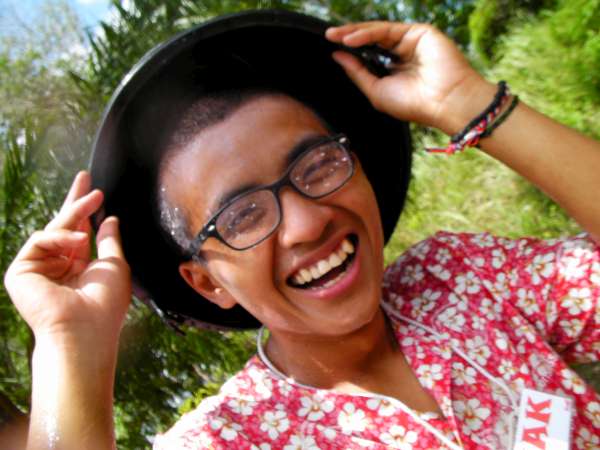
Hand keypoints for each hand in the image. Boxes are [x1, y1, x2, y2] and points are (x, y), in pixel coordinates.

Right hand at [4, 171, 130, 345]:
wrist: (86, 329)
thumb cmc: (105, 303)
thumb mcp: (114, 265)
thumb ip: (109, 241)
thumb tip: (109, 218)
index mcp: (77, 267)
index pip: (78, 233)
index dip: (84, 211)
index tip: (94, 190)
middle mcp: (56, 267)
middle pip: (61, 226)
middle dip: (74, 201)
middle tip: (86, 176)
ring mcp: (38, 269)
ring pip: (53, 229)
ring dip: (75, 214)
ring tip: (94, 203)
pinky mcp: (20, 272)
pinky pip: (39, 240)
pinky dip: (60, 236)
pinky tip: (78, 240)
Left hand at [325, 21, 491, 132]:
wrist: (444, 102)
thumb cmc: (414, 104)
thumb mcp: (376, 91)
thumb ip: (357, 72)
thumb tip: (338, 56)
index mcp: (393, 69)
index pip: (368, 54)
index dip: (350, 50)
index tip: (331, 47)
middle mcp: (401, 53)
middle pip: (370, 40)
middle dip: (348, 36)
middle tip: (329, 35)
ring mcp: (410, 41)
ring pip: (377, 31)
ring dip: (355, 32)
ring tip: (336, 36)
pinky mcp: (418, 32)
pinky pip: (387, 30)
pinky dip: (367, 33)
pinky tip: (352, 39)